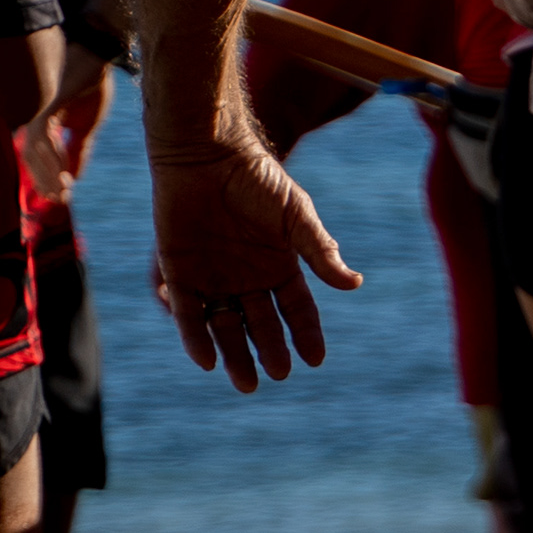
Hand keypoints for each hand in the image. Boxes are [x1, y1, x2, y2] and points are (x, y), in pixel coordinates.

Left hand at [19, 54, 111, 205]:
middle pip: (30, 158)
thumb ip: (77, 152)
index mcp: (42, 126)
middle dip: (45, 181)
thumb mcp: (85, 130)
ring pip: (35, 151)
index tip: (60, 198)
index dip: (45, 180)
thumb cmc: (90, 92)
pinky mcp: (47, 107)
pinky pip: (45, 138)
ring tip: (63, 190)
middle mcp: (35, 120)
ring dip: (49, 174)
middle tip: (59, 200)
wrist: (96, 64)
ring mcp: (38, 113)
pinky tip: (65, 171)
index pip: (36, 159)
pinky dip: (54, 157)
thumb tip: (74, 177)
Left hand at [147, 117, 359, 389]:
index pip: (296, 310)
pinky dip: (195, 335)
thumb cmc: (255, 176)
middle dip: (270, 351)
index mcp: (278, 265)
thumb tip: (354, 284)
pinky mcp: (178, 269)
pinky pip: (188, 311)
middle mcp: (246, 276)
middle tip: (278, 375)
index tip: (315, 360)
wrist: (205, 150)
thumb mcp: (296, 215)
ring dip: (235, 354)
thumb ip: (319, 250)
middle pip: (260, 325)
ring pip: (224, 325)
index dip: (306, 335)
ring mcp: (212, 275)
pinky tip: (207, 360)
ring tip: (246, 382)